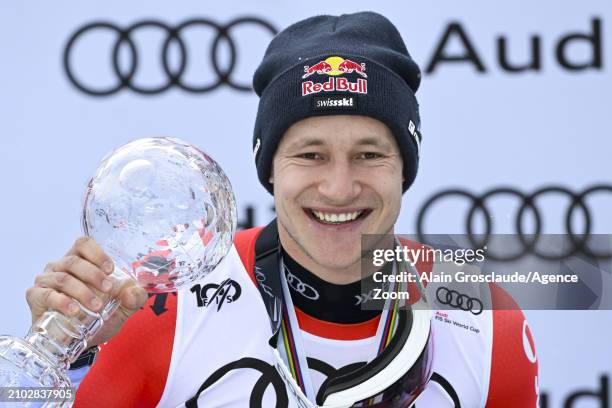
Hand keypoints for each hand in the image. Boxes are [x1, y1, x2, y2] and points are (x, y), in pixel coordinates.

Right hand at [26, 237, 146, 346]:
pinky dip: (62, 302)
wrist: (79, 341)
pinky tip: (74, 310)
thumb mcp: (123, 307)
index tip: (111, 269)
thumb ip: (134, 298)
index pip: (83, 244)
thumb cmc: (99, 316)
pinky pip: (46, 295)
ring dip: (82, 291)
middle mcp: (60, 266)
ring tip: (96, 306)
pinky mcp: (36, 297)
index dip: (97, 253)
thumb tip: (133, 293)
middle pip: (74, 261)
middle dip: (94, 275)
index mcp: (80, 260)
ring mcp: (46, 281)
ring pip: (62, 278)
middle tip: (108, 290)